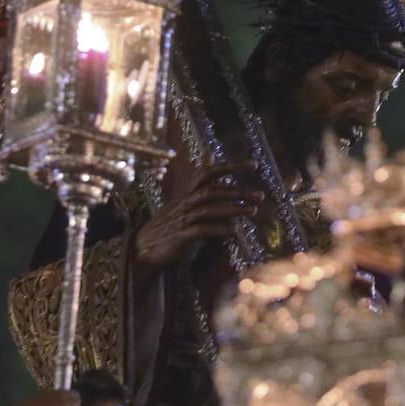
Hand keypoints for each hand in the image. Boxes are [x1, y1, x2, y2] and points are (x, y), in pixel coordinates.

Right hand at [134, 161, 263, 267]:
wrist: (144, 248)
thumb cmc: (170, 225)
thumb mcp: (186, 202)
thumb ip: (201, 182)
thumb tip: (210, 157)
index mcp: (188, 193)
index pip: (209, 173)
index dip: (231, 166)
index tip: (254, 165)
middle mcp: (186, 203)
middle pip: (212, 191)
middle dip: (237, 192)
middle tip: (260, 195)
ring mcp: (182, 219)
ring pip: (209, 209)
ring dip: (232, 209)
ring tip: (252, 211)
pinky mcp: (181, 235)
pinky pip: (201, 230)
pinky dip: (218, 229)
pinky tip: (234, 230)